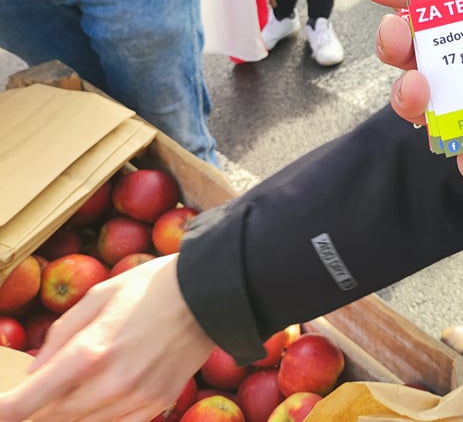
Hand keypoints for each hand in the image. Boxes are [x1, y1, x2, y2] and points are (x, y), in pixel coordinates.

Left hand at [0, 255, 214, 421]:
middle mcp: (109, 383)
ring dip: (66, 415)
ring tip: (76, 388)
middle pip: (51, 417)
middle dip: (36, 409)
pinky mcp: (157, 403)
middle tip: (37, 393)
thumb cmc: (153, 286)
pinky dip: (99, 420)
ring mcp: (135, 398)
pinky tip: (98, 403)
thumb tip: (36, 369)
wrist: (211, 293)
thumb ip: (61, 333)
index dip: (5, 411)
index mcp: (89, 352)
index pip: (28, 401)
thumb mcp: (100, 295)